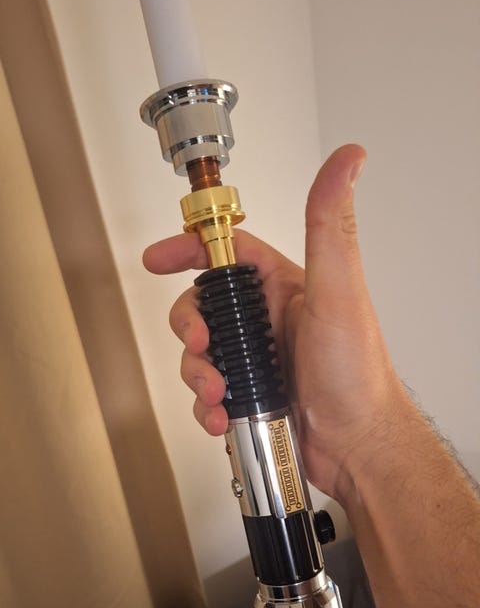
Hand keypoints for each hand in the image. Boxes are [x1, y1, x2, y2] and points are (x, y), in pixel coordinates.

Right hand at [143, 145, 405, 504]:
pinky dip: (206, 406)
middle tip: (201, 345)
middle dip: (190, 328)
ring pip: (201, 356)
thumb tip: (346, 160)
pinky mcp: (252, 396)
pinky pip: (210, 395)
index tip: (160, 257)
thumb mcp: (338, 293)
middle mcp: (270, 321)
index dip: (189, 250)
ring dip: (197, 374)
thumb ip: (330, 226)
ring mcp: (260, 361)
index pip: (229, 254)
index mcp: (285, 288)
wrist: (358, 446)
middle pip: (203, 308)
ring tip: (218, 393)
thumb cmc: (357, 374)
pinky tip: (221, 416)